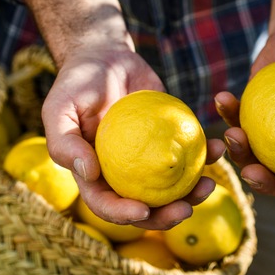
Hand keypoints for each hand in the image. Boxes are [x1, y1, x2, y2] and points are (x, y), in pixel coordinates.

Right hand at [42, 45, 225, 228]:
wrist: (105, 58)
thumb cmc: (75, 85)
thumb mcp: (59, 110)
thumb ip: (65, 143)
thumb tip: (88, 174)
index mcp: (95, 178)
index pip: (107, 206)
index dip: (124, 215)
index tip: (144, 211)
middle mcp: (123, 175)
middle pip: (146, 208)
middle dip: (167, 217)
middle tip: (186, 209)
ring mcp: (149, 161)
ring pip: (173, 189)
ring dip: (193, 194)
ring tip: (209, 184)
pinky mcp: (170, 140)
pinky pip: (190, 154)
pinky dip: (205, 155)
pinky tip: (216, 149)